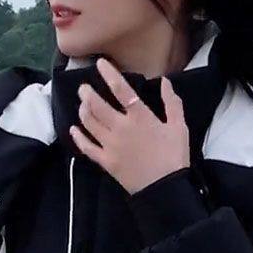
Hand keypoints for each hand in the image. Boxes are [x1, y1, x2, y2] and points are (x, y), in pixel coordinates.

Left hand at [69, 58, 190, 194]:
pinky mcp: (105, 161)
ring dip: (82, 111)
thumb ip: (171, 102)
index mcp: (141, 117)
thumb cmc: (174, 156)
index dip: (109, 75)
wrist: (164, 187)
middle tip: (82, 87)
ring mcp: (110, 145)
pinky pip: (87, 147)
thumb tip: (164, 81)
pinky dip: (78, 138)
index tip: (99, 64)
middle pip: (98, 106)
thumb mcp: (179, 126)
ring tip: (81, 104)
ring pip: (89, 124)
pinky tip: (73, 130)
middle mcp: (121, 128)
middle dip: (87, 94)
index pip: (121, 90)